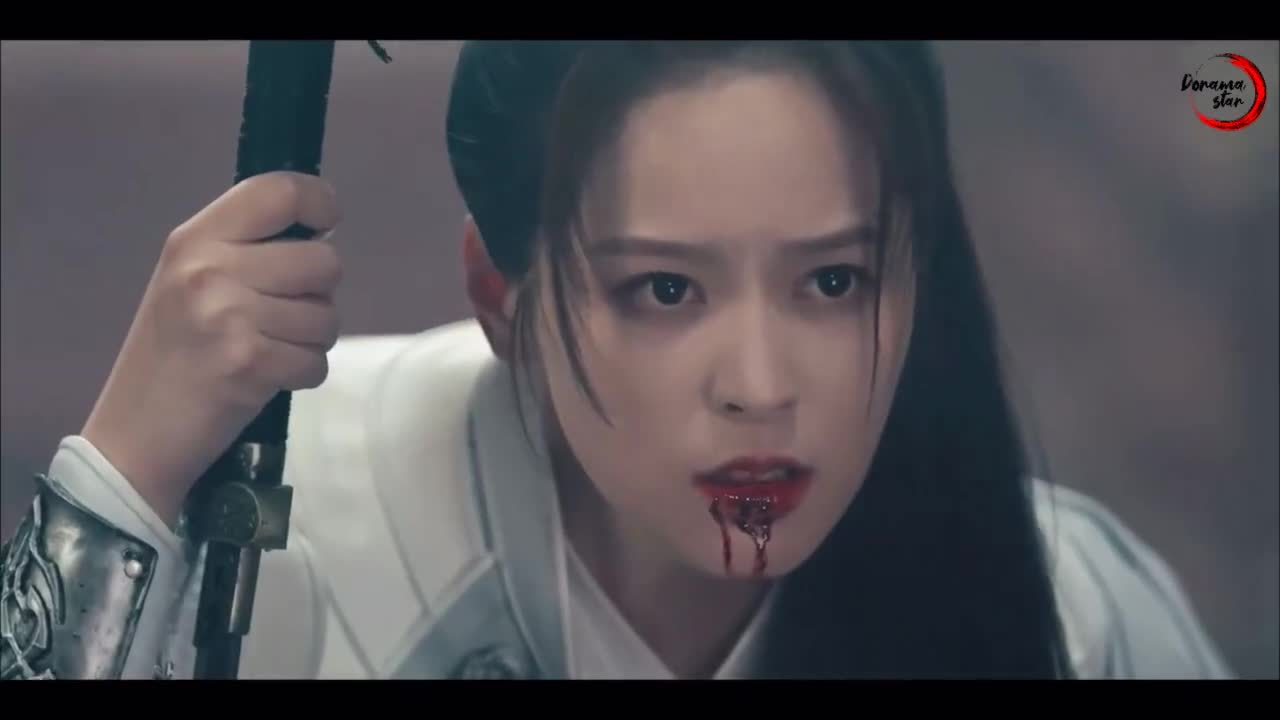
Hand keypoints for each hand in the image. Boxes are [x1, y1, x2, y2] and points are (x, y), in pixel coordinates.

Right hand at [82, 172, 342, 526]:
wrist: (134, 435)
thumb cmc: (172, 354)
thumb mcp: (190, 281)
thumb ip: (245, 249)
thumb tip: (322, 233)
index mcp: (195, 239)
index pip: (279, 192)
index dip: (320, 203)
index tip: (326, 225)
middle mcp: (210, 269)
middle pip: (324, 261)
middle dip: (319, 294)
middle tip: (282, 315)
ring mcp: (229, 316)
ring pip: (328, 316)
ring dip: (311, 340)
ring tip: (269, 348)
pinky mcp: (250, 364)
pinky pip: (318, 361)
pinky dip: (303, 374)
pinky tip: (267, 377)